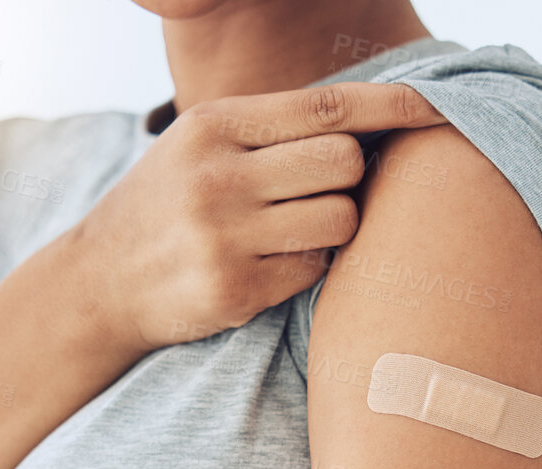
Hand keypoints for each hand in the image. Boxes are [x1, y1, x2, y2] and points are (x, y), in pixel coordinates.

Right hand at [70, 82, 446, 352]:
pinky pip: (315, 269)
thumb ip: (274, 130)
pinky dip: (305, 266)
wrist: (99, 282)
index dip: (394, 106)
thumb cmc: (169, 204)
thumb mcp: (202, 146)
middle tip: (312, 192)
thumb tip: (372, 124)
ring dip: (331, 226)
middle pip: (345, 163)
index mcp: (215, 125)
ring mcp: (225, 236)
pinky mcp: (234, 290)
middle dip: (346, 177)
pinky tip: (265, 265)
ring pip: (340, 219)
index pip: (328, 107)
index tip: (442, 106)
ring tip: (286, 231)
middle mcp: (219, 176)